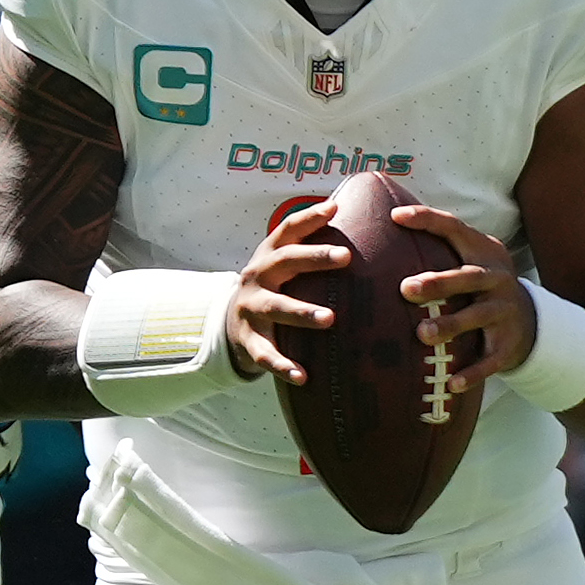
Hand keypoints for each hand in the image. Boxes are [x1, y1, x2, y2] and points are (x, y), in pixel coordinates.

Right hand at [224, 197, 350, 385]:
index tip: (334, 209)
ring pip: (276, 308)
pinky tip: (303, 376)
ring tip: (330, 319)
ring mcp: (251, 309)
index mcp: (269, 255)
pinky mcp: (248, 341)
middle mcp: (257, 277)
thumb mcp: (284, 264)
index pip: (288, 230)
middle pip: (284, 262)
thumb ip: (310, 245)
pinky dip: (283, 365)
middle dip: (314, 258)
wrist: (232, 322)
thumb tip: (352, 215)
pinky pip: (265, 354)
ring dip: (302, 312)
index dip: (309, 218)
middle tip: (346, 257)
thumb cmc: (274, 287)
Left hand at [389, 201, 535, 398]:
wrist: (530, 320)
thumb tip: (385, 222)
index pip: (455, 229)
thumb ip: (438, 246)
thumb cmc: (480, 286)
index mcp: (483, 253)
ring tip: (422, 334)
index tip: (396, 217)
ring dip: (450, 325)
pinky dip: (472, 373)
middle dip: (438, 283)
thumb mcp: (470, 260)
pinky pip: (489, 360)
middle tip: (405, 289)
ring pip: (477, 317)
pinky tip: (452, 384)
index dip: (427, 220)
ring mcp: (504, 312)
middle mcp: (496, 280)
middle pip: (467, 278)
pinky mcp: (507, 345)